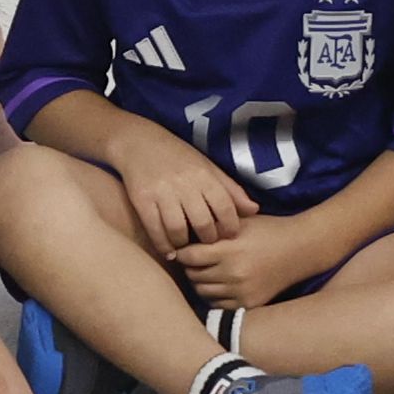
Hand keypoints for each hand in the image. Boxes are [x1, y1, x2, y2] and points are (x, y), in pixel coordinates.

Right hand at [111, 123, 258, 256]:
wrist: (139, 142)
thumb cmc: (178, 156)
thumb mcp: (207, 167)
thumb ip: (231, 190)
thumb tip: (254, 210)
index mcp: (204, 175)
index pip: (225, 208)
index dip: (230, 227)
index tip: (228, 236)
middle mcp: (184, 184)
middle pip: (203, 223)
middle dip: (208, 240)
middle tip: (206, 243)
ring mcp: (162, 192)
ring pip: (178, 230)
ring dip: (184, 245)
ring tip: (186, 247)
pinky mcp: (142, 199)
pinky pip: (155, 230)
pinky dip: (163, 245)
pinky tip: (168, 251)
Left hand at [176, 212, 324, 310]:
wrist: (300, 249)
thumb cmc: (267, 230)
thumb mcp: (239, 222)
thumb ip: (212, 227)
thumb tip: (182, 233)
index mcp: (229, 250)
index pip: (188, 256)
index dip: (183, 251)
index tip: (185, 248)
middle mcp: (233, 273)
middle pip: (192, 275)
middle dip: (190, 267)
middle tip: (195, 260)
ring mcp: (241, 291)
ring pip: (202, 292)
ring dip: (200, 282)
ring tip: (207, 270)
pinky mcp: (249, 304)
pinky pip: (217, 305)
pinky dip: (214, 295)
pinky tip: (220, 283)